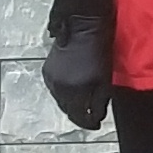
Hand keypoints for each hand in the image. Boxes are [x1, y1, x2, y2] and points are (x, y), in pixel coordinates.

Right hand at [39, 18, 112, 133]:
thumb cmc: (99, 51)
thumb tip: (96, 117)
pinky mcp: (47, 71)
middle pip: (68, 109)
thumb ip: (100, 101)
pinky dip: (64, 93)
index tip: (97, 125)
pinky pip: (56, 89)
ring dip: (71, 104)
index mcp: (73, 91)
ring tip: (83, 105)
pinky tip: (73, 92)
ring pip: (60, 99)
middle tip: (91, 116)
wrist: (82, 27)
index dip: (88, 123)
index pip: (78, 116)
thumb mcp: (105, 79)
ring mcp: (50, 79)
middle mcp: (58, 88)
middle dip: (79, 114)